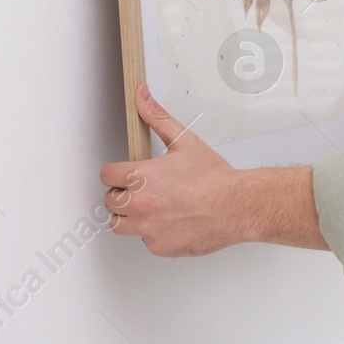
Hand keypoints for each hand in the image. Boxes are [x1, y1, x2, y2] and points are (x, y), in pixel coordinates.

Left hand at [101, 83, 251, 256]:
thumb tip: (142, 97)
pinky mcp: (158, 246)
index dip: (117, 173)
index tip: (126, 174)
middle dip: (122, 194)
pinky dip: (152, 233)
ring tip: (149, 208)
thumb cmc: (214, 178)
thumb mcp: (185, 141)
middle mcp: (140, 204)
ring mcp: (147, 228)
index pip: (106, 175)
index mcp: (141, 176)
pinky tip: (168, 221)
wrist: (237, 206)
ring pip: (119, 225)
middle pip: (109, 201)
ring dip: (128, 217)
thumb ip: (157, 118)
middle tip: (142, 190)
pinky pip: (143, 241)